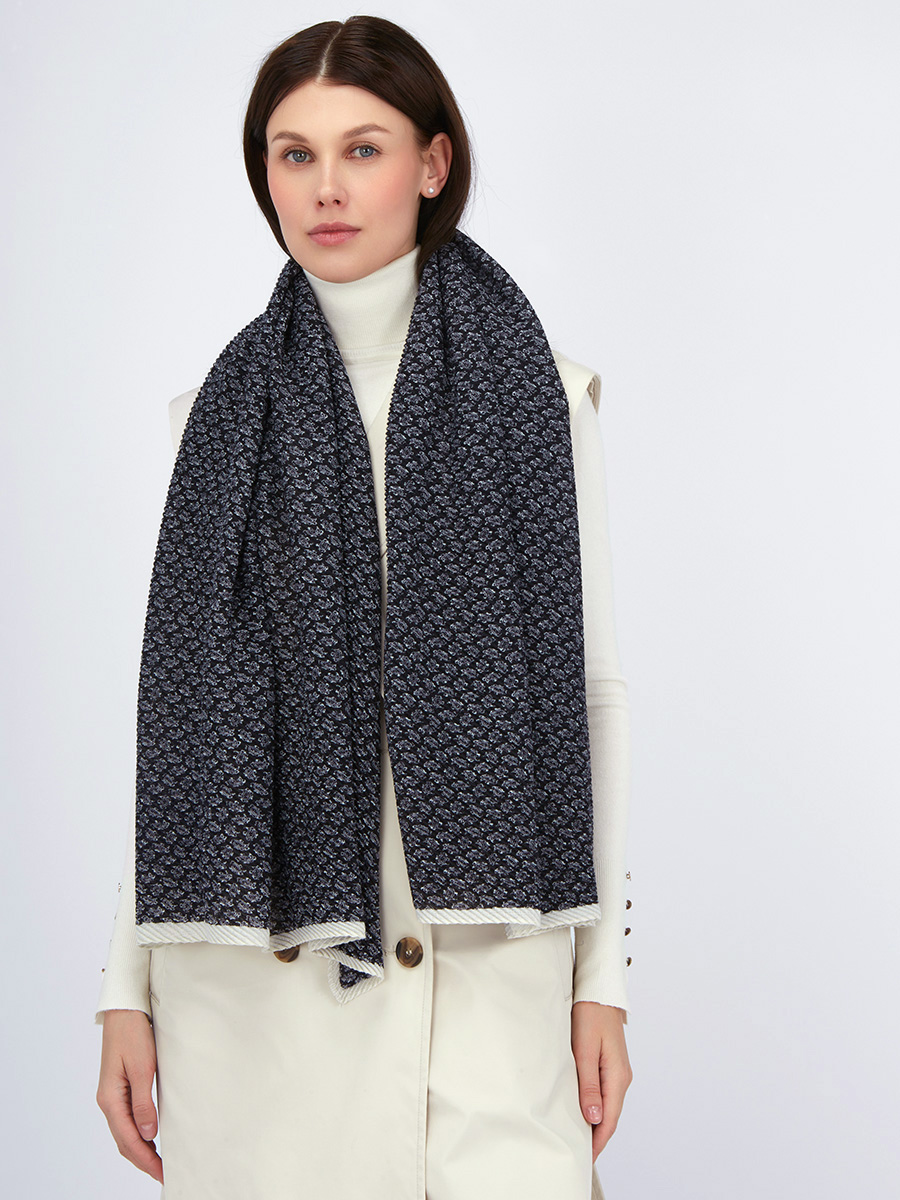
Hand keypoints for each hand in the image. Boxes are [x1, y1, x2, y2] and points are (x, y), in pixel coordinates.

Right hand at [96, 1009, 163, 1183]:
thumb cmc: (134, 1033)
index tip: (163, 1172)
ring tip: (159, 1161)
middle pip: (124, 1140)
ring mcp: (112, 1095)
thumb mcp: (143, 1068)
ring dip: (140, 1149)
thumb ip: (143, 1103)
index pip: (128, 1139)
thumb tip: (148, 1135)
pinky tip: (149, 1137)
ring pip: (124, 1131)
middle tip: (164, 1173)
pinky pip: (126, 1118)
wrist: (124, 1010)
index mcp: (110, 1099)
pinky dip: (137, 1133)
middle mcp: (108, 1100)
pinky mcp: (119, 1087)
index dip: (146, 1159)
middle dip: (143, 1160)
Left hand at [571, 1001, 631, 1159]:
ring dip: (595, 1122)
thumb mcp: (585, 1050)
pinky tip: (584, 1110)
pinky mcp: (611, 1064)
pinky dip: (595, 1106)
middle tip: (578, 1153)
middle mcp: (622, 1077)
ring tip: (578, 1138)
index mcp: (618, 1077)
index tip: (584, 1157)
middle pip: (610, 1115)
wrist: (598, 992)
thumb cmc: (589, 1015)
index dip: (597, 1142)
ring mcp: (618, 1071)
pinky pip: (605, 1092)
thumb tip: (594, 1118)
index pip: (609, 1119)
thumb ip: (589, 1085)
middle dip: (596, 1137)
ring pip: (608, 1105)